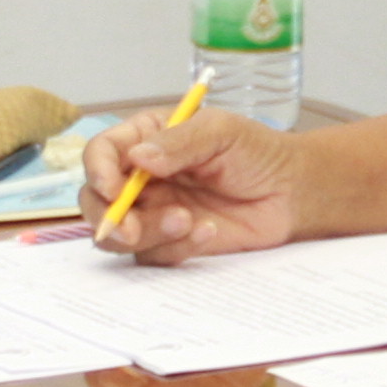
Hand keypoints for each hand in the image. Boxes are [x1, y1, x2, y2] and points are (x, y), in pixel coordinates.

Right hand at [84, 109, 301, 262]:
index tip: (114, 190)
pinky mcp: (171, 242)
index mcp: (145, 139)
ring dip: (147, 233)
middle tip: (130, 230)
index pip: (101, 153)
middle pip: (95, 201)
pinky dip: (176, 248)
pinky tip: (208, 231)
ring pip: (120, 236)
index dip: (99, 172)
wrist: (290, 192)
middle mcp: (141, 178)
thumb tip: (138, 158)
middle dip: (108, 218)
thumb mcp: (221, 131)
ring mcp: (154, 212)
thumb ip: (180, 141)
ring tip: (187, 220)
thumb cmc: (256, 152)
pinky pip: (154, 255)